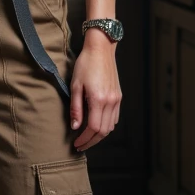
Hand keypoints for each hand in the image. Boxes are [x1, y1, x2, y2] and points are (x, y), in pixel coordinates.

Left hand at [70, 31, 120, 150]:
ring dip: (99, 135)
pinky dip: (106, 125)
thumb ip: (76, 108)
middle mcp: (110, 102)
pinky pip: (115, 117)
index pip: (93, 128)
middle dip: (91, 141)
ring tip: (87, 137)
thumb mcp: (75, 86)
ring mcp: (116, 99)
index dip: (84, 139)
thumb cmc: (86, 64)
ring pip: (110, 126)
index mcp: (99, 100)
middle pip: (103, 131)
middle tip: (80, 145)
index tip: (76, 144)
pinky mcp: (118, 96)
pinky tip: (97, 125)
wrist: (101, 49)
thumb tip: (75, 127)